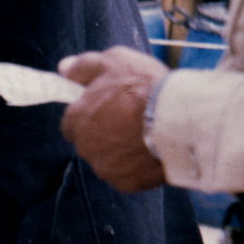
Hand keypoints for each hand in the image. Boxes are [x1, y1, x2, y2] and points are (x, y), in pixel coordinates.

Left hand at [59, 47, 169, 192]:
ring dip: (122, 151)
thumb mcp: (113, 61)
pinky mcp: (126, 183)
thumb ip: (83, 67)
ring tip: (147, 135)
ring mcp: (105, 168)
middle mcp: (85, 147)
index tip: (111, 109)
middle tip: (132, 120)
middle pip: (90, 143)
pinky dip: (138, 167)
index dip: (91, 116)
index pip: (72, 123)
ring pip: (109, 161)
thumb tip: (64, 69)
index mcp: (76, 120)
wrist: (180, 118)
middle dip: (106, 134)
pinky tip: (153, 152)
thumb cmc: (145, 86)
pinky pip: (128, 175)